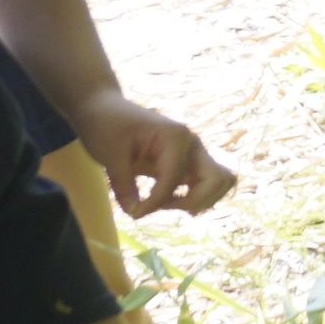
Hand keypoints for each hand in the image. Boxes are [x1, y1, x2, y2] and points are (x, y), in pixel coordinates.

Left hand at [78, 97, 236, 215]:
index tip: (134, 214)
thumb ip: (124, 187)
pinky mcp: (189, 160)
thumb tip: (135, 214)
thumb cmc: (106, 126)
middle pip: (217, 180)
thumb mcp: (110, 156)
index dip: (156, 202)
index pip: (175, 179)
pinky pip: (207, 182)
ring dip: (200, 199)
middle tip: (163, 206)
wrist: (105, 108)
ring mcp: (194, 152)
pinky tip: (171, 200)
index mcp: (175, 138)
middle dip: (193, 200)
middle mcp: (192, 144)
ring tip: (169, 204)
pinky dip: (197, 195)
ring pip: (219, 182)